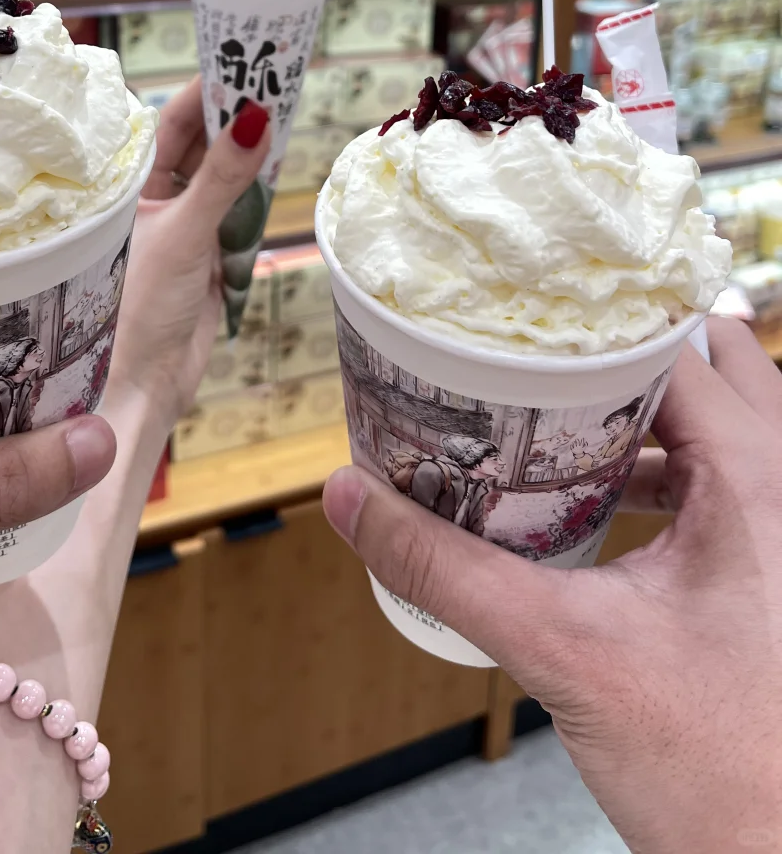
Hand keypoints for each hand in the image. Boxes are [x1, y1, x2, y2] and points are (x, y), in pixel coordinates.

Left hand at [111, 79, 270, 423]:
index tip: (240, 59)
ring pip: (218, 179)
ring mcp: (180, 229)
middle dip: (232, 117)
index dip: (204, 92)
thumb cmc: (136, 309)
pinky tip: (273, 169)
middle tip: (272, 78)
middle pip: (196, 146)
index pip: (167, 124)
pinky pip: (233, 214)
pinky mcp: (205, 258)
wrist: (141, 387)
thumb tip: (258, 117)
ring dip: (245, 155)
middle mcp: (150, 203)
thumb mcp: (184, 233)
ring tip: (279, 113)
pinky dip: (253, 196)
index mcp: (125, 188)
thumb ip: (224, 177)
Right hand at [323, 317, 781, 853]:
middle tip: (547, 358)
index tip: (528, 319)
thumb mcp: (562, 650)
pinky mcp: (777, 574)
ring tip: (557, 418)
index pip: (678, 349)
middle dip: (630, 352)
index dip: (598, 324)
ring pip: (725, 425)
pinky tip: (599, 502)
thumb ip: (447, 569)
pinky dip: (664, 471)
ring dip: (646, 413)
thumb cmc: (724, 774)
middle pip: (718, 366)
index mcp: (761, 483)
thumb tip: (354, 500)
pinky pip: (725, 483)